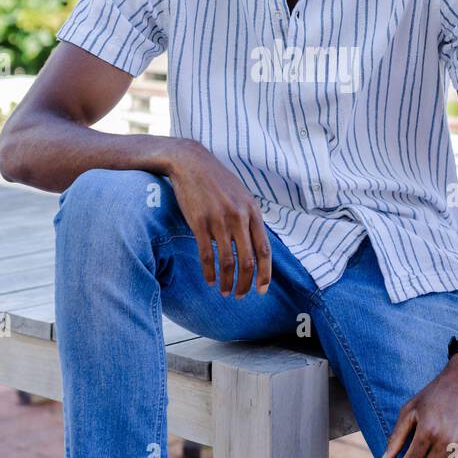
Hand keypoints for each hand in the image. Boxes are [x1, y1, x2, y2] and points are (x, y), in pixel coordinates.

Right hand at [166, 140, 271, 297]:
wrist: (191, 162)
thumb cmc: (218, 181)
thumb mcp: (242, 195)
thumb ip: (251, 218)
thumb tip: (258, 243)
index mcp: (253, 212)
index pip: (264, 250)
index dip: (265, 273)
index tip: (262, 290)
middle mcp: (239, 217)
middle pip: (248, 260)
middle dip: (246, 283)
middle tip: (240, 295)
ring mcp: (219, 220)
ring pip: (227, 261)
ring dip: (227, 282)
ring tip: (224, 292)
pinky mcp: (199, 222)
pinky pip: (206, 255)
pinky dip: (209, 272)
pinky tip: (209, 280)